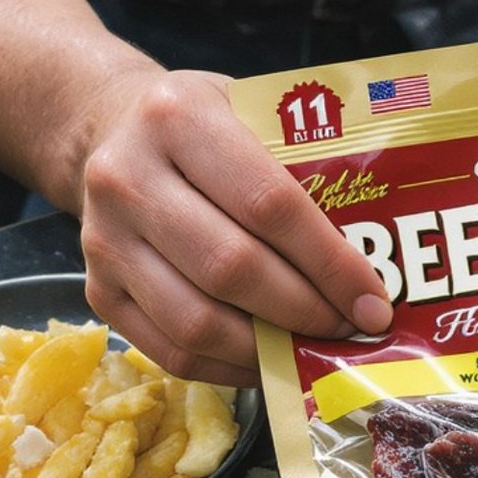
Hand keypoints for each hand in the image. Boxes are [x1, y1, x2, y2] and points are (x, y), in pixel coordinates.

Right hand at [73, 67, 392, 385]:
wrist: (108, 128)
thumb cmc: (205, 125)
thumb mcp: (251, 109)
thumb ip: (304, 164)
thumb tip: (380, 258)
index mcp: (177, 118)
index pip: (269, 204)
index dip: (329, 263)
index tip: (373, 301)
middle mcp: (127, 178)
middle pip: (231, 268)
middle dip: (305, 311)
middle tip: (350, 330)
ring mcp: (104, 240)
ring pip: (197, 321)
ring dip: (268, 348)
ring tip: (314, 349)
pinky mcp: (98, 292)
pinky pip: (170, 351)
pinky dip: (229, 367)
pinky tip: (269, 362)